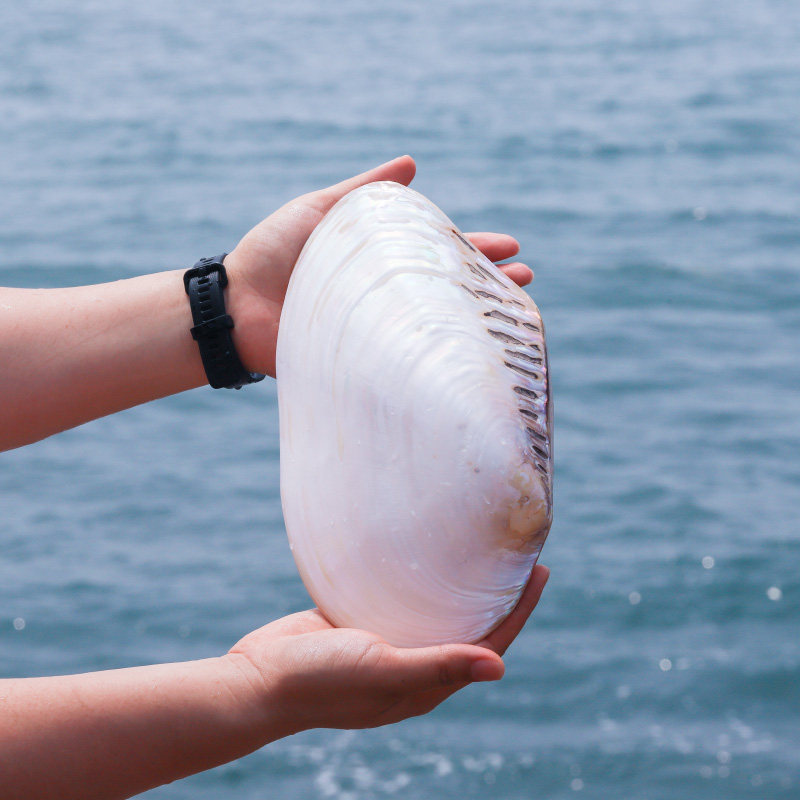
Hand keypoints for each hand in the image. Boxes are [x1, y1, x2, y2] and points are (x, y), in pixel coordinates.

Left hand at [224, 155, 533, 376]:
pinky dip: (435, 360)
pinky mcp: (366, 362)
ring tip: (509, 320)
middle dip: (487, 286)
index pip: (439, 251)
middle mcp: (386, 296)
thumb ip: (363, 189)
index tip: (513, 246)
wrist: (235, 304)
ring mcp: (379, 331)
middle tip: (524, 282)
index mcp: (379, 261)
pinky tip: (464, 359)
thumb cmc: (272, 252)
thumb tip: (412, 162)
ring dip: (473, 322)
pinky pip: (406, 361)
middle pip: (447, 290)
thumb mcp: (321, 209)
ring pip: (436, 327)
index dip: (476, 249)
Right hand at [226, 565, 548, 733]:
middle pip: (469, 627)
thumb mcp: (384, 671)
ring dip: (460, 587)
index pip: (489, 646)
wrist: (259, 679)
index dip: (519, 612)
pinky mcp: (362, 624)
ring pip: (436, 613)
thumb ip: (438, 665)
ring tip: (478, 551)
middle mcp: (412, 666)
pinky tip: (424, 555)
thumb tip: (500, 669)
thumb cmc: (320, 681)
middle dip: (498, 596)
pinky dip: (419, 582)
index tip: (539, 572)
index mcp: (425, 685)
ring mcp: (387, 645)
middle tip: (517, 555)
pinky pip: (401, 602)